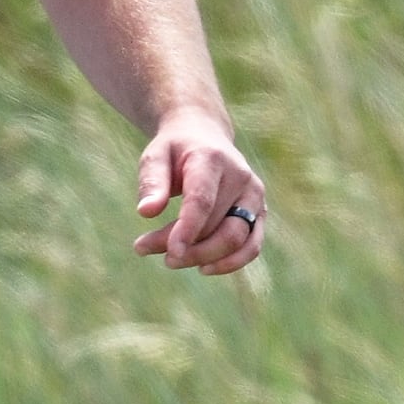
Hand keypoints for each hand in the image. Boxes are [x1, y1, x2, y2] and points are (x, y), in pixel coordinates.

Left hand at [133, 118, 266, 276]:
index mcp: (212, 160)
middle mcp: (241, 177)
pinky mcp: (260, 212)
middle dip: (184, 246)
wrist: (205, 136)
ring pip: (237, 239)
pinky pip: (252, 245)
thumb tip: (146, 212)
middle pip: (217, 225)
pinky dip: (230, 262)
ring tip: (170, 260)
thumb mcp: (155, 156)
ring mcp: (255, 196)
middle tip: (143, 248)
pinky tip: (203, 267)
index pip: (202, 201)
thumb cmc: (175, 150)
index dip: (187, 229)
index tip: (169, 252)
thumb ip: (151, 182)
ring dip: (204, 258)